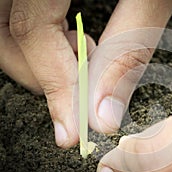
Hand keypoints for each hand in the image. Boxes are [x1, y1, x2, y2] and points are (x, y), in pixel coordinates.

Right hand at [0, 0, 171, 147]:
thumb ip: (131, 43)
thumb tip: (106, 113)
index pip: (25, 30)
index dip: (53, 87)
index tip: (75, 131)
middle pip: (3, 32)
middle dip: (41, 72)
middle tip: (82, 88)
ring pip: (5, 24)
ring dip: (39, 55)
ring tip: (85, 57)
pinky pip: (20, 11)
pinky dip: (42, 34)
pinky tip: (75, 36)